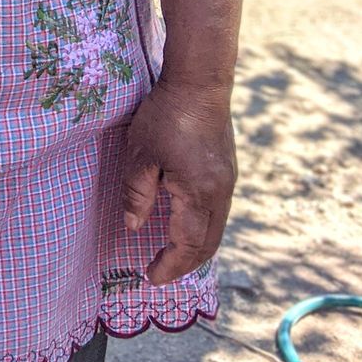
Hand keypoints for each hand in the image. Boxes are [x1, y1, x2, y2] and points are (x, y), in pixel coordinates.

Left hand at [121, 78, 236, 285]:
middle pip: (208, 244)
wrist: (200, 84)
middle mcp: (220, 194)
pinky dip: (202, 229)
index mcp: (198, 194)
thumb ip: (137, 194)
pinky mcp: (227, 172)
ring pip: (216, 229)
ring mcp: (227, 183)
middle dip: (185, 264)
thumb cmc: (165, 116)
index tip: (150, 277)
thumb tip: (134, 227)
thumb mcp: (140, 155)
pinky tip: (185, 227)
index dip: (170, 265)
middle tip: (160, 272)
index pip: (187, 245)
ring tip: (171, 256)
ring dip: (196, 248)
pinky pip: (217, 213)